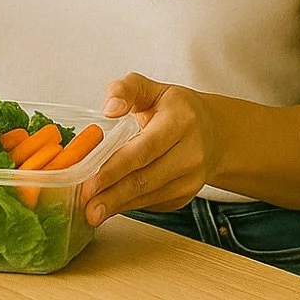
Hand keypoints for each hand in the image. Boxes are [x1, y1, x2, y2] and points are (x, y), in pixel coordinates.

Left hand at [78, 73, 220, 225]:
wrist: (212, 133)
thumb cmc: (174, 109)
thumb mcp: (151, 89)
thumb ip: (126, 89)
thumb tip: (110, 108)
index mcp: (181, 120)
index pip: (144, 149)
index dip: (116, 167)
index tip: (91, 181)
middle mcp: (191, 152)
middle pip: (146, 178)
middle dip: (113, 195)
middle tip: (87, 206)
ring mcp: (192, 177)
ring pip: (149, 195)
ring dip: (118, 205)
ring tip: (93, 211)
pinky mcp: (186, 194)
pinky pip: (153, 202)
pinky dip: (130, 205)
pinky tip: (111, 205)